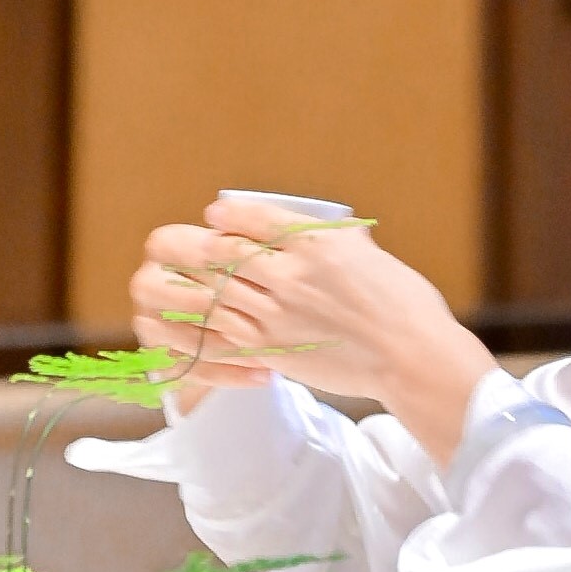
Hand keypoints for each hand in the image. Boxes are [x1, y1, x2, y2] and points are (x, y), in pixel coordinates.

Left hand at [128, 197, 496, 464]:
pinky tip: (178, 320)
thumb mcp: (364, 251)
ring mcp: (278, 315)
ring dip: (178, 283)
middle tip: (163, 242)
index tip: (213, 215)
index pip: (253, 220)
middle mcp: (290, 275)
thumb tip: (301, 225)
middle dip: (181, 244)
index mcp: (316, 243)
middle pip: (218, 253)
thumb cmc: (401, 301)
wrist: (411, 356)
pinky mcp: (273, 350)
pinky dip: (193, 328)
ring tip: (159, 276)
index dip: (225, 216)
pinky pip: (220, 338)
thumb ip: (326, 238)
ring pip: (210, 293)